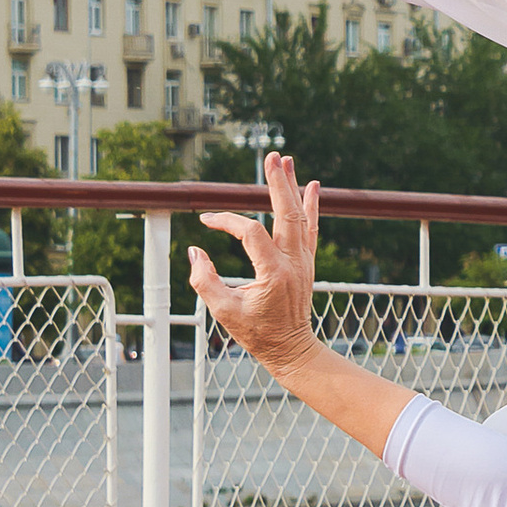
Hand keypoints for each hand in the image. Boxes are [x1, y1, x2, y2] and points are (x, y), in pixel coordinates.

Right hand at [189, 149, 321, 375]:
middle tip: (271, 157)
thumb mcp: (223, 311)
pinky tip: (312, 185)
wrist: (291, 348)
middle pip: (287, 214)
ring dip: (292, 187)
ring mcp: (304, 261)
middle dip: (278, 183)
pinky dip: (312, 206)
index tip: (206, 220)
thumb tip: (194, 251)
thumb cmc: (256, 333)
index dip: (226, 221)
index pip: (251, 233)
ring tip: (286, 160)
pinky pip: (311, 228)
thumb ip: (204, 281)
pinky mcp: (307, 262)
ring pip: (301, 216)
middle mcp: (293, 262)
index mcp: (273, 273)